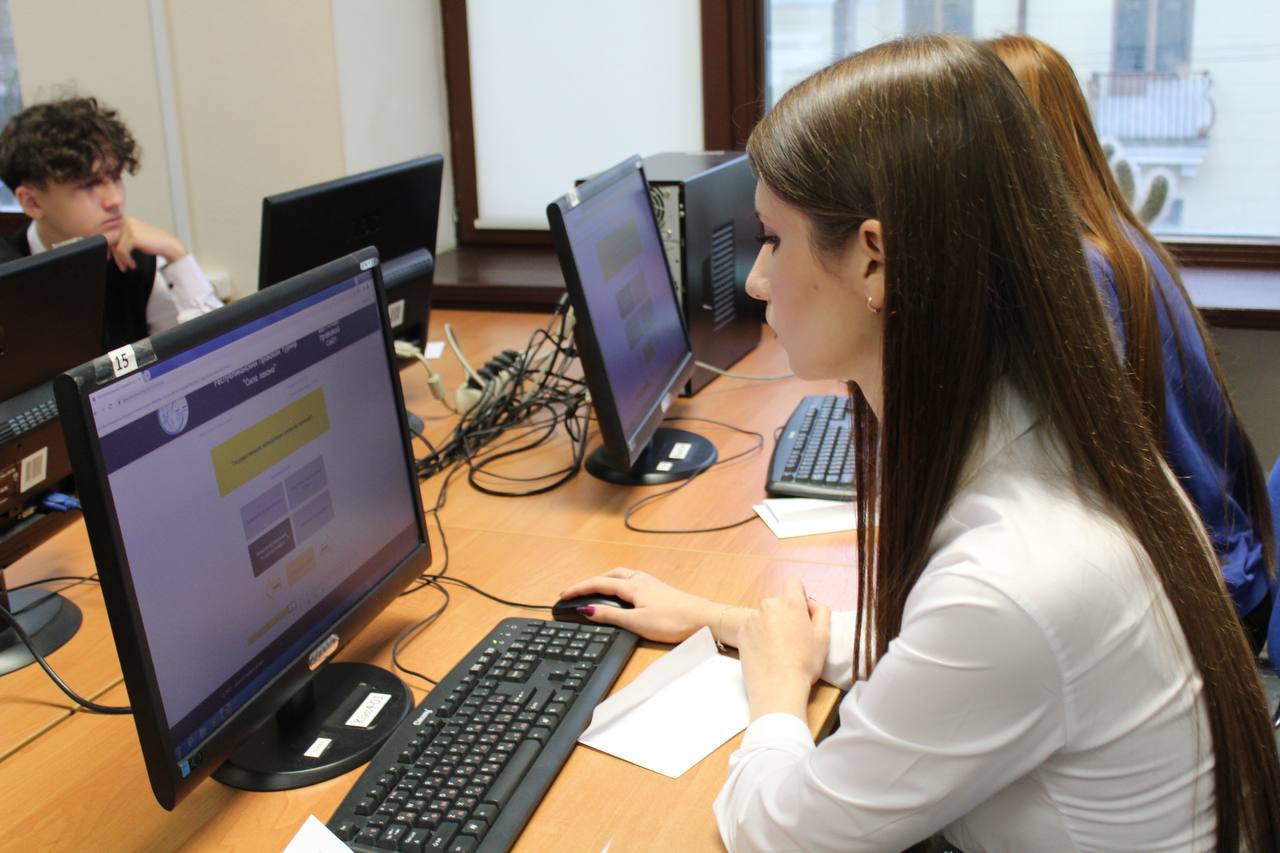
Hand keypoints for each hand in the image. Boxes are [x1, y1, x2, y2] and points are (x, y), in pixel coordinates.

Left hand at [111, 217, 187, 270]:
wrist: (169, 245)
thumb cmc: (155, 244)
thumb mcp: (136, 238)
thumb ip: (123, 239)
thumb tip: (108, 247)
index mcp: (126, 221)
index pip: (110, 234)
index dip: (108, 247)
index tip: (110, 257)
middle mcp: (126, 222)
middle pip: (110, 240)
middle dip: (114, 255)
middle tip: (121, 265)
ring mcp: (129, 228)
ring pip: (115, 246)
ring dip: (120, 259)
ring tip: (128, 265)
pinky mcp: (132, 236)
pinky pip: (121, 250)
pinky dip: (126, 259)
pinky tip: (132, 263)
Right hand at [558, 568, 723, 643]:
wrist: (705, 619)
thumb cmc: (674, 620)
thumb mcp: (636, 622)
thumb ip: (610, 615)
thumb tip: (587, 609)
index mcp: (632, 585)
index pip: (597, 584)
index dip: (578, 589)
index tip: (562, 595)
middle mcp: (641, 580)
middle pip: (609, 575)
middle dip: (590, 582)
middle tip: (575, 592)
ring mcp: (651, 584)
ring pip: (622, 576)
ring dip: (605, 580)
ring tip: (594, 590)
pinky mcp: (660, 591)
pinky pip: (632, 581)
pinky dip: (619, 584)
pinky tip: (623, 594)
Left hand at [738, 578, 829, 719]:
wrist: (777, 687)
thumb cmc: (805, 662)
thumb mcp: (824, 637)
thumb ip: (821, 612)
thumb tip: (812, 604)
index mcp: (790, 603)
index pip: (794, 582)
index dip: (800, 595)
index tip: (803, 614)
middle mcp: (768, 605)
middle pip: (780, 602)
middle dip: (787, 614)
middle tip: (795, 638)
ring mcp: (752, 619)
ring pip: (766, 616)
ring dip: (772, 625)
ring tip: (779, 649)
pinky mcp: (741, 633)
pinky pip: (753, 628)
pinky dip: (759, 636)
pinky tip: (767, 654)